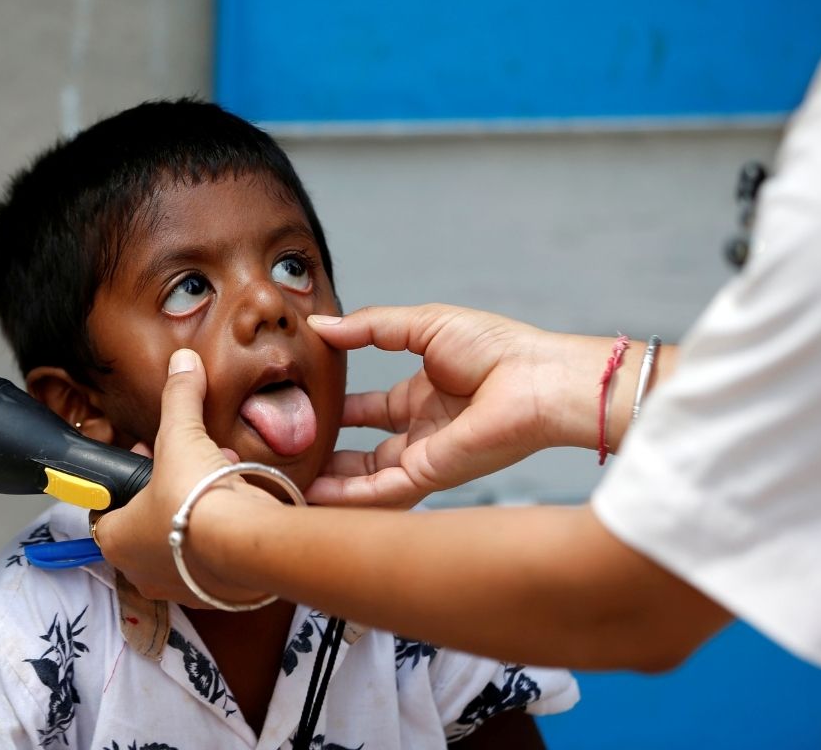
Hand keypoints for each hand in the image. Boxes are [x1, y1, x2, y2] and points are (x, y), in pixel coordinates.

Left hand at [94, 349, 272, 606]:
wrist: (244, 545)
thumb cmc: (195, 500)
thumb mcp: (181, 437)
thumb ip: (179, 399)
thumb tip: (182, 363)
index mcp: (115, 538)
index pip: (105, 510)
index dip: (126, 480)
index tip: (147, 458)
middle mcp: (141, 570)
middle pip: (145, 524)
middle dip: (166, 492)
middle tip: (186, 465)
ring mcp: (179, 587)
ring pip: (180, 543)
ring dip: (195, 512)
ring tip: (219, 478)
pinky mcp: (216, 595)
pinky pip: (213, 560)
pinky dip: (222, 535)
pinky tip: (239, 508)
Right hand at [306, 305, 600, 507]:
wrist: (536, 378)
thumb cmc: (497, 347)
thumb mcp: (421, 324)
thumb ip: (369, 328)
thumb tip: (320, 326)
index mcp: (423, 395)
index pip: (368, 410)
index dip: (335, 410)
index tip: (298, 407)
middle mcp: (421, 431)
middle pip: (361, 451)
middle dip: (326, 454)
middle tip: (284, 453)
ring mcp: (423, 457)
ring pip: (364, 479)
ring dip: (328, 481)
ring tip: (285, 481)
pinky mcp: (428, 476)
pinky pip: (378, 493)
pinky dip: (344, 497)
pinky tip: (311, 493)